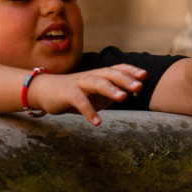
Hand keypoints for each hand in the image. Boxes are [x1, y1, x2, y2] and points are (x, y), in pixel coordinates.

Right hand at [28, 64, 146, 125]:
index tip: (144, 75)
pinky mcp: (68, 94)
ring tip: (123, 98)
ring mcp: (79, 83)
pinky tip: (97, 122)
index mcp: (99, 75)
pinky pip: (80, 101)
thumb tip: (131, 92)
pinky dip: (89, 111)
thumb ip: (111, 92)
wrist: (46, 91)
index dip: (130, 71)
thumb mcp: (95, 93)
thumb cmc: (75, 92)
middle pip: (110, 74)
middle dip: (125, 79)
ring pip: (96, 82)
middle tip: (139, 86)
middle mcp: (91, 76)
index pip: (117, 69)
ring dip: (110, 89)